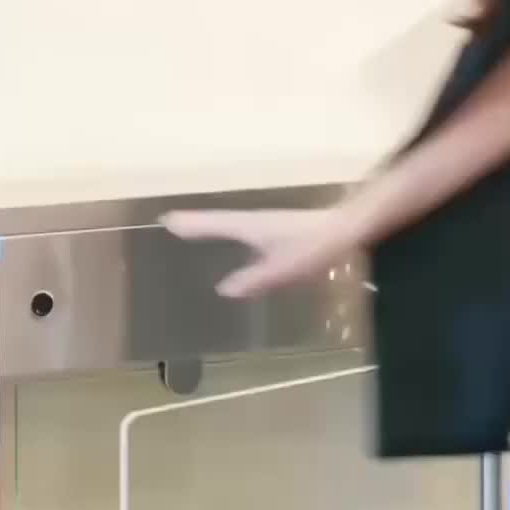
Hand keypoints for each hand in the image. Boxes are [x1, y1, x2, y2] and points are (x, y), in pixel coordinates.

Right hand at [160, 204, 355, 298]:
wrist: (344, 229)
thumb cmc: (312, 247)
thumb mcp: (282, 270)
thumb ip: (253, 280)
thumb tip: (223, 290)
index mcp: (249, 226)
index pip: (213, 223)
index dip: (190, 223)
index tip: (165, 220)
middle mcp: (253, 221)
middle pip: (217, 220)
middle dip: (195, 223)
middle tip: (171, 225)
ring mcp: (266, 223)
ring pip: (231, 224)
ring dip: (211, 227)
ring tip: (193, 234)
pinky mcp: (277, 230)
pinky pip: (243, 231)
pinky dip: (229, 234)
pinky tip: (236, 249)